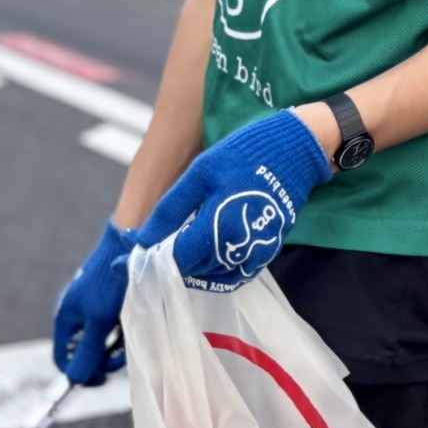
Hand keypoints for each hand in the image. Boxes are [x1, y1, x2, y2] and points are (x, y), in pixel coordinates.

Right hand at [52, 221, 134, 383]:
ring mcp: (92, 310)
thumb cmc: (110, 283)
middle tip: (120, 354)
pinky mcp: (108, 304)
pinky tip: (130, 322)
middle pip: (84, 352)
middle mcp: (76, 316)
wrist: (129, 246)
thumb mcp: (99, 322)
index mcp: (65, 320)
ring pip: (101, 341)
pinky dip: (121, 330)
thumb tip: (75, 380)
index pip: (64, 359)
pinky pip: (112, 328)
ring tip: (127, 333)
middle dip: (103, 357)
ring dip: (115, 344)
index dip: (79, 373)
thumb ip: (87, 352)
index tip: (101, 378)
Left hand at [132, 110, 331, 292]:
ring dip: (191, 268)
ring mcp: (255, 255)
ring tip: (175, 248)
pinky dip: (213, 270)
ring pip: (212, 277)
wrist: (298, 150)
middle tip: (151, 250)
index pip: (176, 260)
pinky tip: (203, 252)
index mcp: (218, 231)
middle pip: (193, 272)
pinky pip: (233, 273)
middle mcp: (238, 251)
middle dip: (169, 263)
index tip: (130, 258)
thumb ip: (170, 210)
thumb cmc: (246, 155)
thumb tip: (141, 240)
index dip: (151, 260)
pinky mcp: (266, 252)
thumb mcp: (200, 173)